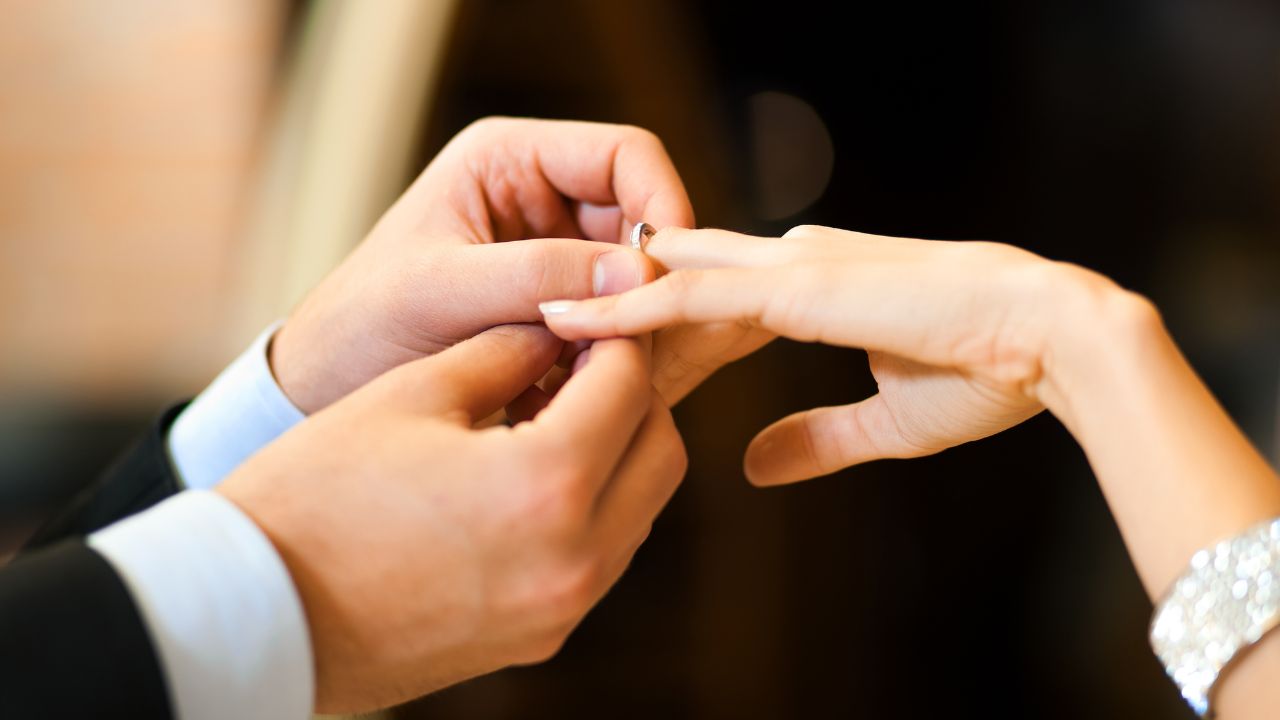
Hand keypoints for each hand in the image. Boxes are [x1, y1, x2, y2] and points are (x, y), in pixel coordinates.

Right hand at [217, 324, 685, 711]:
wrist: (255, 613)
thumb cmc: (315, 495)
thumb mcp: (412, 394)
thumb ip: (505, 352)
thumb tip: (559, 331)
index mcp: (545, 482)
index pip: (629, 384)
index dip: (616, 335)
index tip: (593, 313)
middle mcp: (575, 556)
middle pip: (660, 448)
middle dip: (632, 393)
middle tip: (582, 360)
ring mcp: (562, 607)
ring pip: (642, 505)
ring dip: (620, 450)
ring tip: (558, 411)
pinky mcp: (541, 636)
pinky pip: (604, 553)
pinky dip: (595, 504)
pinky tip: (537, 472)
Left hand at [271, 117, 694, 412]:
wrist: (324, 389)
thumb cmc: (361, 326)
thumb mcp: (442, 292)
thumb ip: (536, 276)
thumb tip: (638, 272)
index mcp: (509, 160)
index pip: (624, 155)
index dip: (662, 203)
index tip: (669, 270)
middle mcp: (539, 198)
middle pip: (640, 219)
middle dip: (649, 277)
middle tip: (652, 339)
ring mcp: (550, 255)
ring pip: (634, 277)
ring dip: (632, 324)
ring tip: (613, 376)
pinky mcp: (556, 309)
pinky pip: (614, 321)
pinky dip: (612, 355)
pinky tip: (589, 394)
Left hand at [541, 224, 1141, 484]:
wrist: (1049, 340)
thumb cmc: (986, 372)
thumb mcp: (882, 423)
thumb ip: (813, 438)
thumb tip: (753, 466)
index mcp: (810, 291)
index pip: (710, 304)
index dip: (654, 329)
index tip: (598, 361)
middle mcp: (792, 266)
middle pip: (678, 282)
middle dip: (616, 307)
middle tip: (542, 333)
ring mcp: (794, 269)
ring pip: (671, 279)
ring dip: (604, 300)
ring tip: (529, 316)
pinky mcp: (802, 284)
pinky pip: (697, 293)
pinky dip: (636, 307)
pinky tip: (581, 319)